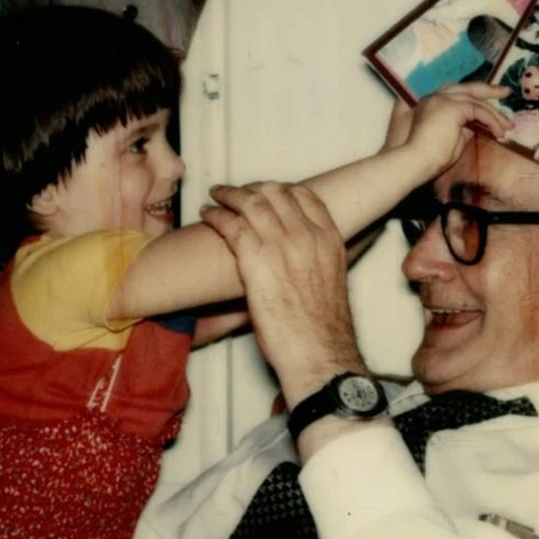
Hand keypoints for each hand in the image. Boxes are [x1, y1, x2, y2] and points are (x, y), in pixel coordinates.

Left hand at [199, 182, 365, 404]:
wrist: (317, 351)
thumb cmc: (322, 328)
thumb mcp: (331, 281)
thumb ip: (316, 260)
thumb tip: (300, 260)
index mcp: (329, 239)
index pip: (304, 196)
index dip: (281, 189)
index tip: (267, 192)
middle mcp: (306, 235)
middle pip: (274, 192)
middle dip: (252, 188)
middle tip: (237, 193)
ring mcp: (281, 244)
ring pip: (250, 202)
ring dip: (229, 195)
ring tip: (217, 195)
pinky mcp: (255, 259)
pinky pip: (230, 224)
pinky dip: (216, 215)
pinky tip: (207, 214)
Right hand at [383, 83, 511, 174]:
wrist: (414, 162)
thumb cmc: (427, 158)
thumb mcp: (449, 139)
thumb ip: (462, 128)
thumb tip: (477, 125)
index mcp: (431, 103)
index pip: (457, 93)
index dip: (475, 97)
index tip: (491, 102)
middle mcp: (435, 97)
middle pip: (467, 88)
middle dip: (489, 90)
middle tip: (505, 92)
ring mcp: (442, 99)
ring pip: (475, 99)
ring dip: (494, 113)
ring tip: (507, 126)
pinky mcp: (451, 107)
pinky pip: (478, 110)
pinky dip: (491, 120)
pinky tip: (498, 132)